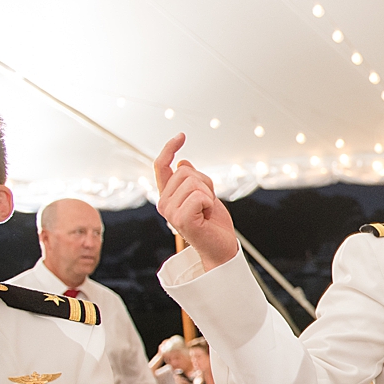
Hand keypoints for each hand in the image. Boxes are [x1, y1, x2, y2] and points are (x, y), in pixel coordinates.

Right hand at [153, 133, 239, 269]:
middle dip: (205, 183)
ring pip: (193, 182)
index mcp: (168, 196)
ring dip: (208, 194)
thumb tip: (183, 163)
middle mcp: (164, 203)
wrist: (221, 248)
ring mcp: (170, 212)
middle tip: (207, 203)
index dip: (169, 148)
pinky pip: (199, 196)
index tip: (181, 135)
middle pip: (185, 172)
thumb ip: (192, 180)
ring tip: (207, 211)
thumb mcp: (205, 195)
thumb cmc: (213, 224)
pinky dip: (209, 203)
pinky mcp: (180, 219)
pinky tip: (206, 216)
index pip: (162, 166)